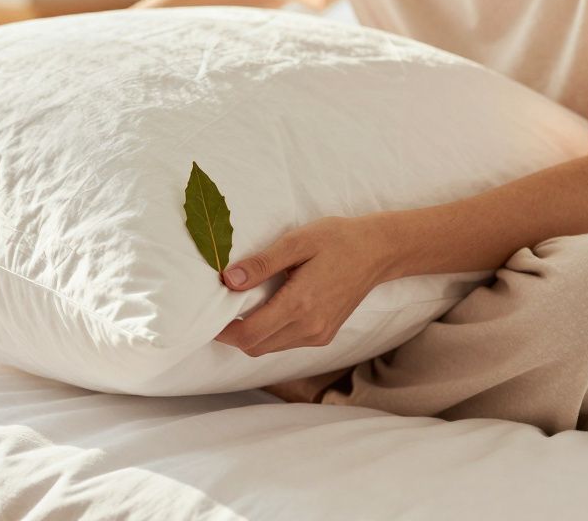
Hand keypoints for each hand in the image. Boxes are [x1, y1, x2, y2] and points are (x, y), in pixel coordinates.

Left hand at [214, 215, 399, 356]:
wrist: (378, 251)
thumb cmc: (337, 240)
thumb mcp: (297, 241)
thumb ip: (262, 263)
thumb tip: (228, 280)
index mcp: (301, 304)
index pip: (249, 334)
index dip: (223, 330)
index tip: (208, 315)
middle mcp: (310, 327)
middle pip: (256, 346)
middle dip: (233, 334)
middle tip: (220, 308)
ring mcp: (319, 334)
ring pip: (270, 348)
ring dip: (251, 334)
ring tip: (241, 306)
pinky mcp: (325, 335)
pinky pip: (286, 343)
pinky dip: (270, 333)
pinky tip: (268, 308)